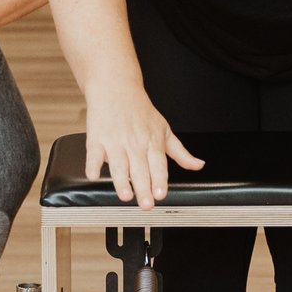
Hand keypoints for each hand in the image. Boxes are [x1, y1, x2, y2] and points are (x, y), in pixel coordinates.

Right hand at [83, 82, 202, 206]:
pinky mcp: (96, 138)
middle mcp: (134, 142)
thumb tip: (198, 166)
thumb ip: (181, 153)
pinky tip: (94, 175)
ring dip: (121, 180)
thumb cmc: (140, 111)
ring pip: (119, 164)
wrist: (115, 87)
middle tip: (146, 204)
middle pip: (140, 168)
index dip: (160, 180)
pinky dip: (93, 164)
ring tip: (125, 195)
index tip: (161, 194)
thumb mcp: (165, 129)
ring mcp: (115, 140)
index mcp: (152, 141)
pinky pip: (94, 154)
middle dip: (143, 187)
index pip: (158, 164)